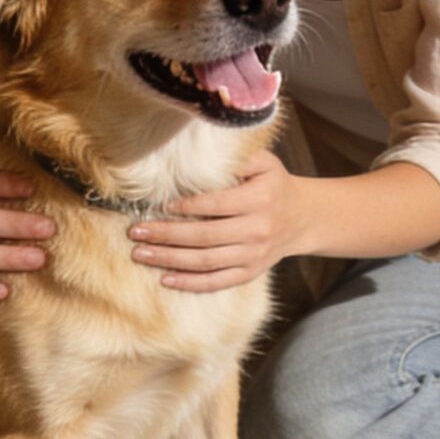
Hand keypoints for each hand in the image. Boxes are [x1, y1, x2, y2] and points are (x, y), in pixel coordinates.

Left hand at [127, 151, 307, 292]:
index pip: (217, 205)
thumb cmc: (273, 185)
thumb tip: (201, 155)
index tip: (161, 206)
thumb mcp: (264, 162)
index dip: (188, 207)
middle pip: (206, 236)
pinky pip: (217, 282)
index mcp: (260, 200)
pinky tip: (166, 279)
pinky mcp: (250, 272)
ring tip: (140, 254)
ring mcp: (254, 255)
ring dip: (170, 259)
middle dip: (167, 235)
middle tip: (136, 232)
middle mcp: (258, 230)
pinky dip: (191, 283)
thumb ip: (238, 157)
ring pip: (206, 261)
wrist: (302, 218)